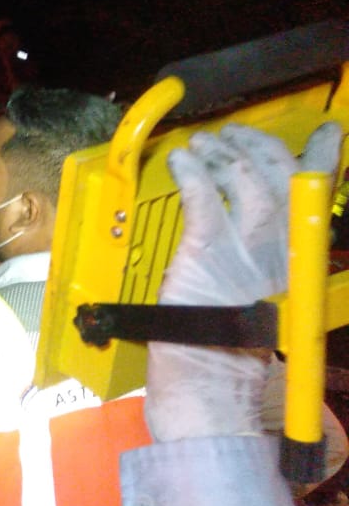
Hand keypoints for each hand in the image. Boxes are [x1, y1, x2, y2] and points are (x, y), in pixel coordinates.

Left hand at [147, 122, 341, 440]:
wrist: (207, 372)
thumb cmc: (225, 330)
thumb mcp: (254, 278)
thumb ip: (264, 240)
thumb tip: (259, 199)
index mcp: (298, 253)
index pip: (317, 193)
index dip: (322, 157)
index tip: (322, 133)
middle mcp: (280, 246)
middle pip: (280, 176)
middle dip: (256, 146)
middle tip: (231, 135)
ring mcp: (244, 248)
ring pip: (244, 181)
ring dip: (222, 154)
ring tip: (203, 146)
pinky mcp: (206, 251)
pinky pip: (203, 200)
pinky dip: (192, 174)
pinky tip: (182, 160)